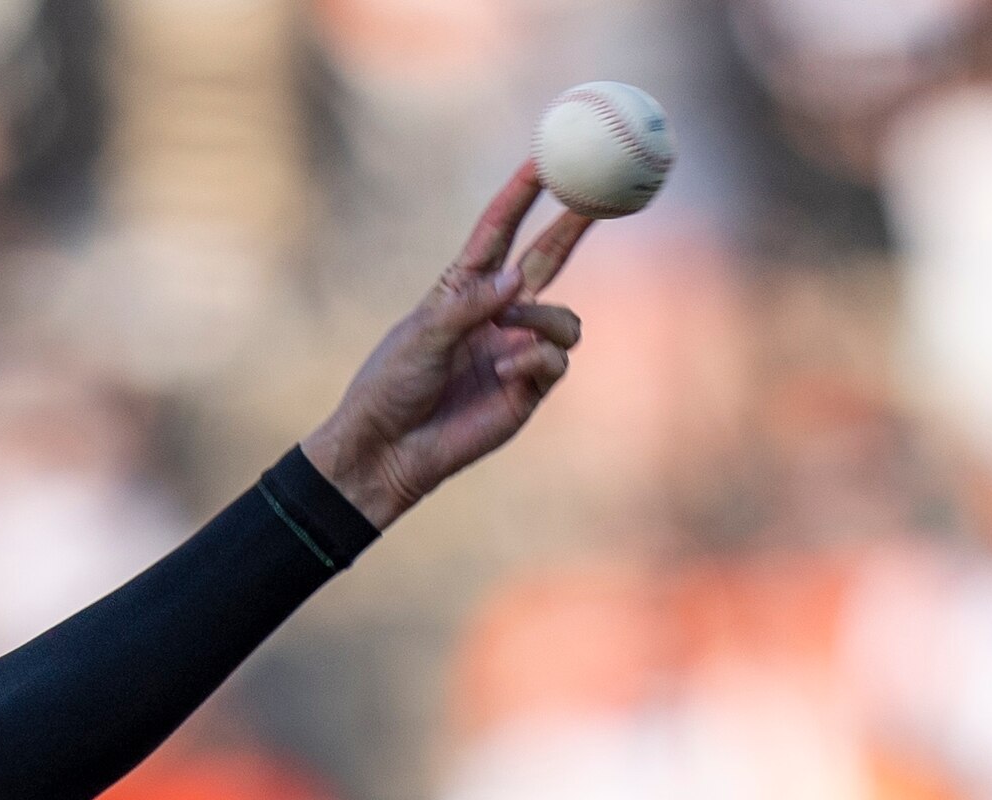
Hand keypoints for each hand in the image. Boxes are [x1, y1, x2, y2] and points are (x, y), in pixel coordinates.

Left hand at [301, 165, 593, 530]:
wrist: (389, 450)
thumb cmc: (392, 386)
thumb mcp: (424, 335)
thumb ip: (470, 306)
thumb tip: (518, 282)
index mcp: (463, 288)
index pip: (499, 230)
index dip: (522, 193)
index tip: (545, 158)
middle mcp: (497, 314)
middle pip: (547, 258)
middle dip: (573, 224)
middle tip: (601, 193)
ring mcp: (517, 350)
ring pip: (563, 320)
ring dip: (542, 322)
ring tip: (508, 341)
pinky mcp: (529, 390)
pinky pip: (555, 361)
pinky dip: (534, 363)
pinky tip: (503, 377)